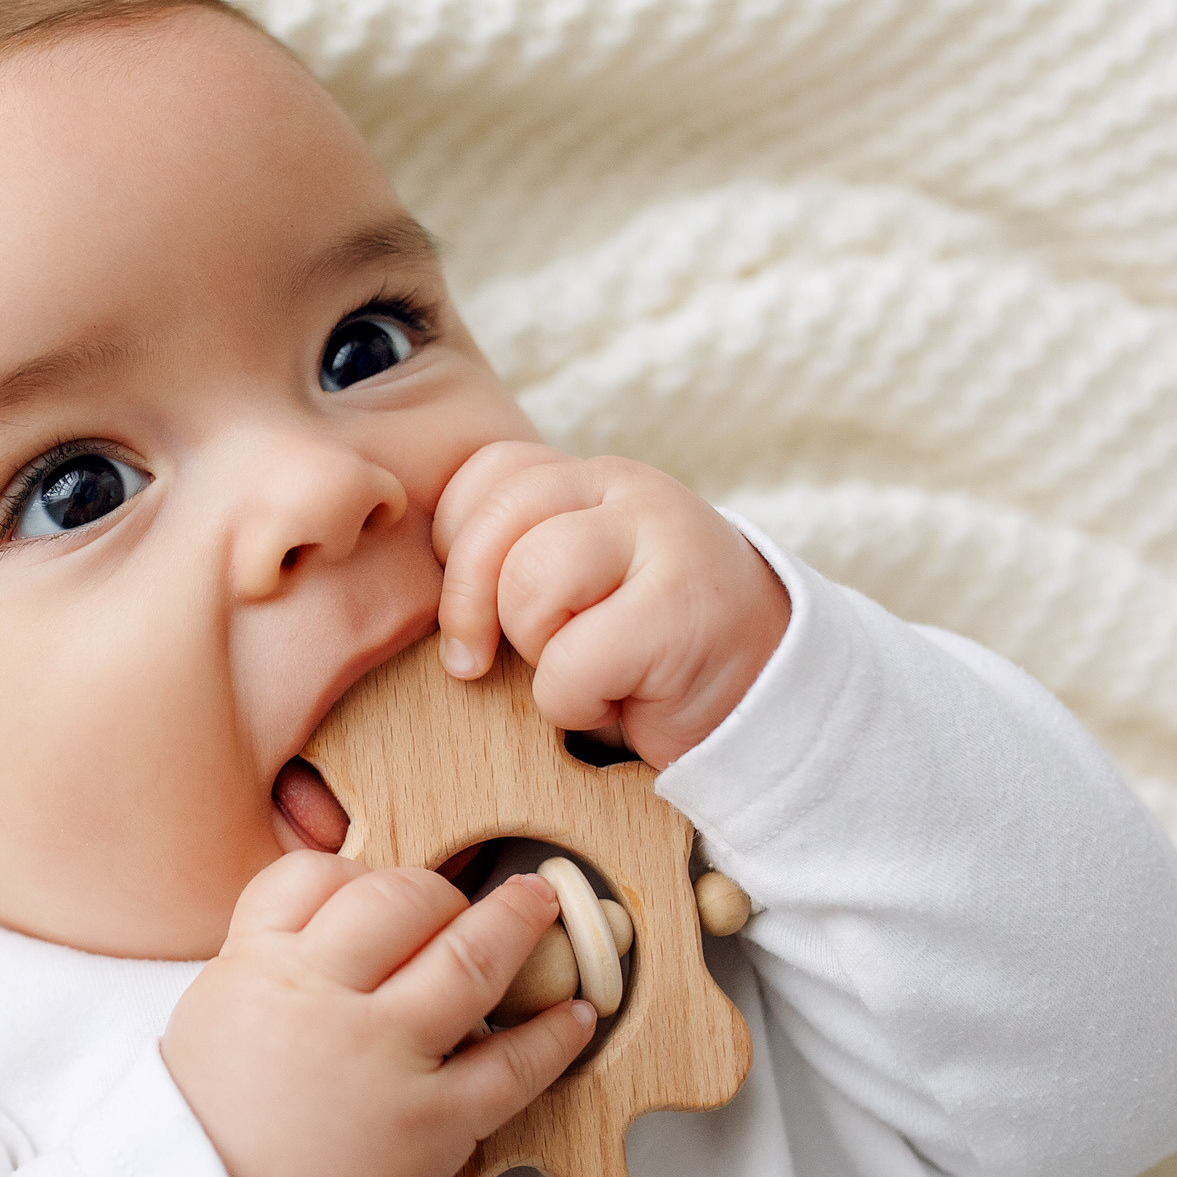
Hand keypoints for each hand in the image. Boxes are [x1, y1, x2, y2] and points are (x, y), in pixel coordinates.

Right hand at [161, 852, 595, 1176]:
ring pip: (468, 960)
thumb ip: (266, 959)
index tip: (380, 888)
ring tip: (541, 906)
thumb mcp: (212, 1014)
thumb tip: (329, 922)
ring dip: (516, 924)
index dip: (359, 874)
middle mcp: (326, 999)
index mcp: (260, 968)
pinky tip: (574, 1016)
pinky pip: (513, 1065)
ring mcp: (385, 1057)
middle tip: (454, 902)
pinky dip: (554, 1036)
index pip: (319, 876)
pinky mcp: (435, 1121)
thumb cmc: (214, 1133)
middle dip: (437, 892)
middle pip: (399, 899)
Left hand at [432, 444, 788, 766]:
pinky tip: (619, 700)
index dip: (458, 546)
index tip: (474, 606)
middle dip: (471, 606)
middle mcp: (630, 491)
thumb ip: (510, 552)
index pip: (487, 473)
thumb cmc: (638, 650)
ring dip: (537, 653)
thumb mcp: (572, 583)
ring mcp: (665, 542)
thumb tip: (416, 577)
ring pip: (530, 584)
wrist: (760, 698)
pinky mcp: (682, 612)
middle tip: (480, 661)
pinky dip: (576, 704)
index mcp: (593, 477)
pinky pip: (572, 663)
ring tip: (582, 669)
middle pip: (496, 525)